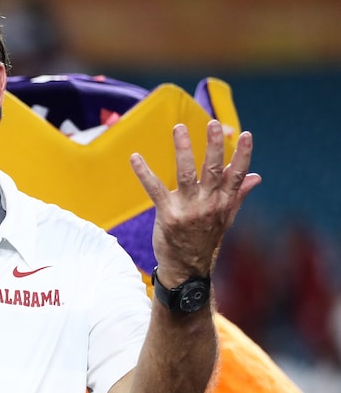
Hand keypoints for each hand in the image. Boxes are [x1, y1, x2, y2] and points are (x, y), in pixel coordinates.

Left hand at [130, 119, 260, 284]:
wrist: (187, 269)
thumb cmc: (205, 239)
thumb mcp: (226, 217)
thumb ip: (238, 194)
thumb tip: (257, 176)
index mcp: (224, 202)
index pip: (237, 175)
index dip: (243, 155)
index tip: (246, 134)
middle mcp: (209, 204)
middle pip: (214, 170)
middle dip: (214, 146)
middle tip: (214, 123)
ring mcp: (188, 209)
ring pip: (186, 174)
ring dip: (183, 150)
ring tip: (179, 128)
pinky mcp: (168, 214)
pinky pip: (155, 189)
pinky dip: (144, 172)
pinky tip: (135, 157)